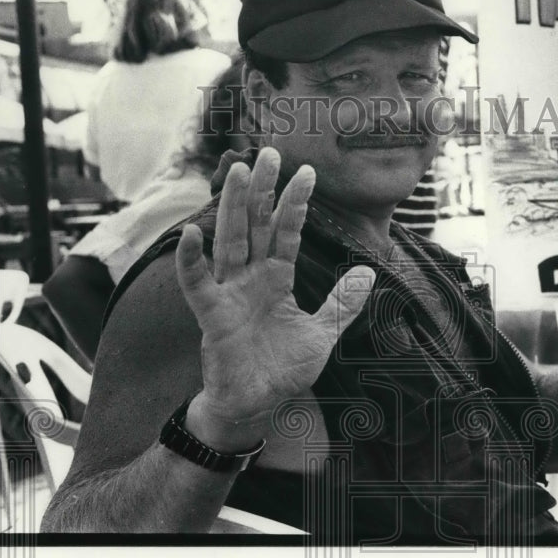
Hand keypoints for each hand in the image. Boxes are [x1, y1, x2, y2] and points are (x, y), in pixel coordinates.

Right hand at [175, 148, 374, 450]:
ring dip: (234, 208)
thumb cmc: (282, 369)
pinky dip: (192, 262)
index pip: (285, 233)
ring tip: (239, 172)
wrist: (258, 405)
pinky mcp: (212, 317)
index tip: (307, 171)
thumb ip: (341, 303)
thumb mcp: (321, 333)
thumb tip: (366, 271)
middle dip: (263, 191)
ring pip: (230, 242)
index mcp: (275, 279)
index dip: (295, 204)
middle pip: (255, 226)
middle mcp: (250, 279)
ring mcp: (229, 294)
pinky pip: (197, 285)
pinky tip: (190, 234)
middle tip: (270, 152)